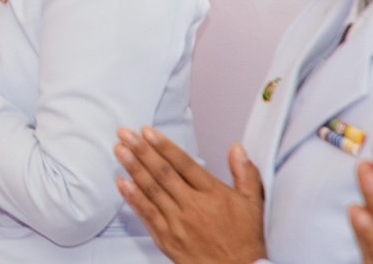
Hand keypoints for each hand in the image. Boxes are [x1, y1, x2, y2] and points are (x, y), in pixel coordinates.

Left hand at [115, 129, 266, 263]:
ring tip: (120, 150)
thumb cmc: (245, 240)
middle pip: (163, 173)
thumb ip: (245, 174)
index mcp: (213, 194)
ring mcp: (178, 223)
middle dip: (142, 151)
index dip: (164, 146)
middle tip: (125, 134)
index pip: (184, 164)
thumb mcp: (253, 205)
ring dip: (133, 168)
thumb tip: (237, 148)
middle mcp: (194, 206)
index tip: (148, 131)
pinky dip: (133, 198)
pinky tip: (122, 183)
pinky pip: (147, 214)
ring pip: (152, 190)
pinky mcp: (167, 239)